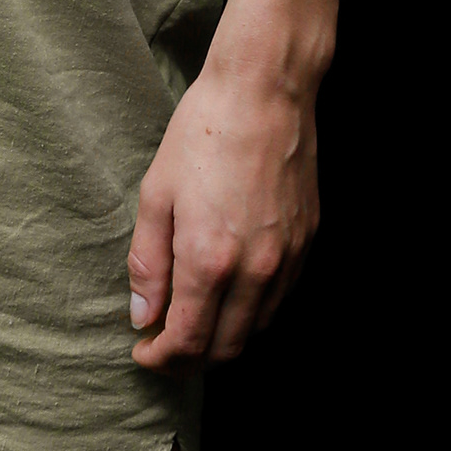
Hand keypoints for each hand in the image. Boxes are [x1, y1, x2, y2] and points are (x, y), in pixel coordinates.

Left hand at [126, 54, 317, 368]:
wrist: (263, 91)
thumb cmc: (202, 133)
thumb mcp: (156, 193)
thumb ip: (147, 263)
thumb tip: (142, 316)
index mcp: (209, 260)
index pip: (187, 342)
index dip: (161, 359)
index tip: (144, 353)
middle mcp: (255, 269)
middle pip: (225, 348)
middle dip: (191, 358)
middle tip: (165, 346)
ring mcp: (287, 258)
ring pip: (256, 328)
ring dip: (223, 338)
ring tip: (195, 322)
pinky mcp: (307, 241)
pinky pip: (280, 298)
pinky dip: (253, 310)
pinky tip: (230, 292)